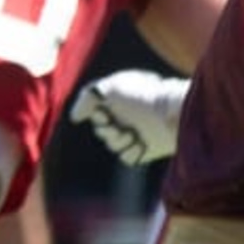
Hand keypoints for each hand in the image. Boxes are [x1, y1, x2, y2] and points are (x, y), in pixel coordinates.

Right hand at [70, 70, 190, 166]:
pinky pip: (126, 157)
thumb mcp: (110, 87)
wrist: (169, 114)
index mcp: (121, 100)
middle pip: (101, 131)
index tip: (104, 112)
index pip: (94, 113)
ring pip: (112, 145)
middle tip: (120, 125)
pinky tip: (142, 143)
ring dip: (119, 139)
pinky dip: (132, 150)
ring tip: (134, 133)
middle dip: (106, 129)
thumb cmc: (142, 96)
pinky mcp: (144, 151)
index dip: (97, 115)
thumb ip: (86, 98)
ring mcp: (136, 134)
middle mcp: (128, 116)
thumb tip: (75, 118)